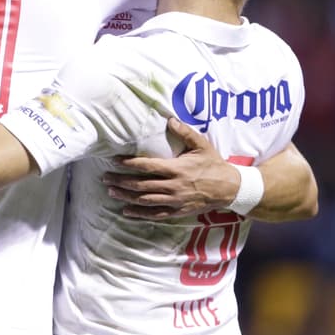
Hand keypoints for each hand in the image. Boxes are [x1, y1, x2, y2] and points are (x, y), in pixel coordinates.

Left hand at [104, 117, 239, 219]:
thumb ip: (185, 132)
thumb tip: (170, 119)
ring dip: (126, 197)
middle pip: (141, 185)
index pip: (147, 166)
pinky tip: (127, 212)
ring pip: (145, 200)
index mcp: (176, 169)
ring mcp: (174, 201)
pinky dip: (139, 214)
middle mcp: (173, 186)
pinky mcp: (177, 211)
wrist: (229, 188)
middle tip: (106, 178)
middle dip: (121, 181)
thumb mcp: (202, 145)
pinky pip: (155, 214)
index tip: (114, 161)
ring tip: (111, 192)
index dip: (129, 163)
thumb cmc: (213, 164)